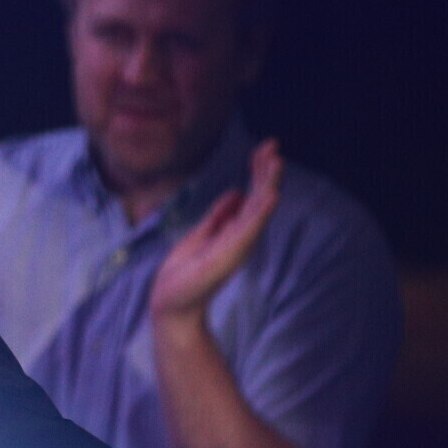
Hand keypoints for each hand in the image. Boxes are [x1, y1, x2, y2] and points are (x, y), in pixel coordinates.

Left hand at [148, 138, 283, 324]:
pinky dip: (260, 213)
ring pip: (257, 210)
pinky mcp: (228, 255)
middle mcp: (240, 236)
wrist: (171, 301)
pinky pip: (248, 231)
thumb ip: (219, 214)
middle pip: (259, 197)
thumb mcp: (201, 233)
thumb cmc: (185, 272)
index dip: (258, 169)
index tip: (265, 146)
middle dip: (265, 171)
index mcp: (235, 229)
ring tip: (276, 162)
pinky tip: (270, 195)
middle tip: (272, 145)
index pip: (253, 193)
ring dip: (267, 185)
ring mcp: (237, 246)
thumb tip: (236, 192)